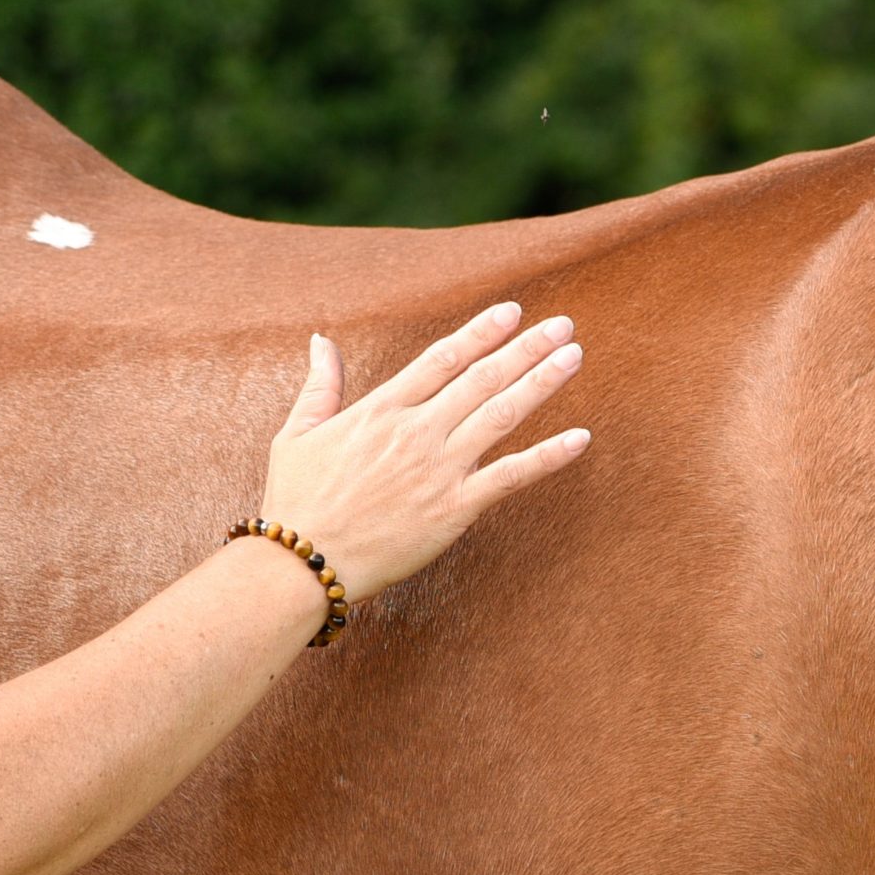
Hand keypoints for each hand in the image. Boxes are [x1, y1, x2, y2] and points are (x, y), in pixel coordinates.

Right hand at [256, 298, 590, 604]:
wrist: (302, 562)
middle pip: (482, 378)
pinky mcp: (454, 508)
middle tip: (562, 325)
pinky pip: (511, 476)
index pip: (441, 359)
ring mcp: (438, 468)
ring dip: (542, 382)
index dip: (480, 332)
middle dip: (526, 347)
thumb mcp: (297, 435)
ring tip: (573, 356)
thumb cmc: (295, 502)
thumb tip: (321, 341)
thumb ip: (319, 386)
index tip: (511, 312)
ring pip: (502, 414)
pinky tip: (579, 438)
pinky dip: (548, 456)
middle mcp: (415, 431)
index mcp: (380, 411)